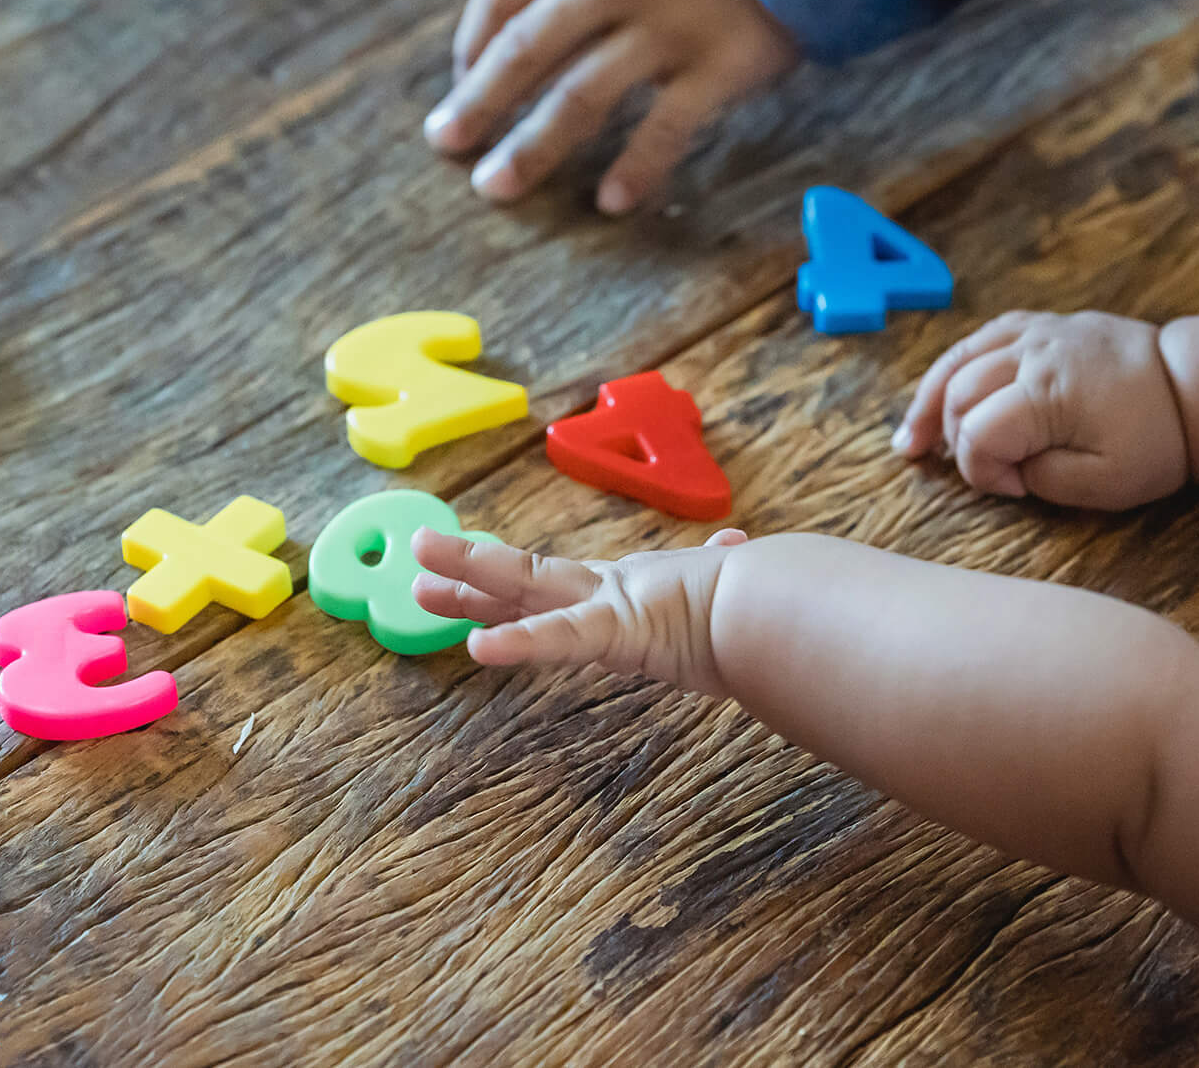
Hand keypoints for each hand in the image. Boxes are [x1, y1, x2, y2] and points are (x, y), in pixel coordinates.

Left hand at [411, 525, 748, 694]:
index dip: (508, 578)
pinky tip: (477, 650)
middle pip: (523, 579)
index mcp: (629, 593)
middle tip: (418, 557)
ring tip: (416, 575)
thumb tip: (740, 548)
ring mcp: (608, 606)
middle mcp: (609, 592)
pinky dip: (518, 645)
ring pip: (524, 589)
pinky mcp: (619, 628)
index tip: (469, 570)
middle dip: (468, 570)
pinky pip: (560, 640)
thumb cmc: (761, 601)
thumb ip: (725, 568)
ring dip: (468, 580)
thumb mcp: (726, 586)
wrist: (782, 605)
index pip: (555, 585)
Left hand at [425, 0, 799, 213]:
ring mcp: (672, 22)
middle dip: (478, 103)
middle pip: (526, 49)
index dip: (473, 44)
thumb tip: (543, 4)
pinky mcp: (724, 63)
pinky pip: (665, 129)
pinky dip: (636, 169)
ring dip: (532, 147)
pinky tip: (611, 203)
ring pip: (580, 96)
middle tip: (446, 144)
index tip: (462, 81)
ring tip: (498, 186)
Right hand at [893, 311, 1188, 508]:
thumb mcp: (1106, 484)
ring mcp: (1034, 332)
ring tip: (911, 439)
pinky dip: (953, 367)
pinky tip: (942, 393)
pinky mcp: (1040, 325)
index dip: (982, 471)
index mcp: (1047, 393)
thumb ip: (1043, 479)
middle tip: (970, 472)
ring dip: (929, 401)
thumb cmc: (1156, 441)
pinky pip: (980, 338)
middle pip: (957, 394)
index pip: (979, 434)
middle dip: (954, 440)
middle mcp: (1031, 354)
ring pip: (957, 359)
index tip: (1012, 491)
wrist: (1193, 387)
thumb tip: (1006, 466)